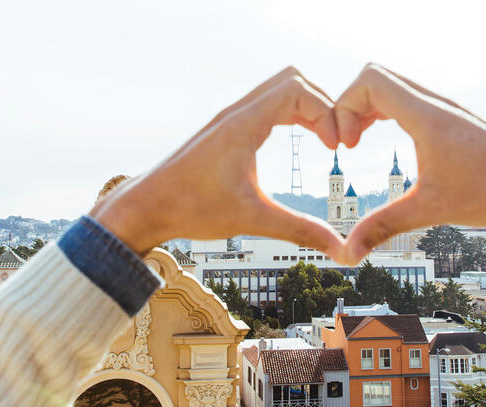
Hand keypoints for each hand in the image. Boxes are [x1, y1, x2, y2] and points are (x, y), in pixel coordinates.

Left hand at [90, 67, 345, 257]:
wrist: (146, 207)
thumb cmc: (191, 208)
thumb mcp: (252, 220)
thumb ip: (299, 230)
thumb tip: (339, 249)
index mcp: (243, 125)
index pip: (298, 90)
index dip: (326, 112)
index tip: (335, 147)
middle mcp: (236, 112)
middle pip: (293, 80)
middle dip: (322, 104)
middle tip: (334, 138)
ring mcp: (231, 117)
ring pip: (279, 88)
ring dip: (307, 106)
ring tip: (324, 138)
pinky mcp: (227, 128)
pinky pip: (268, 103)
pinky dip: (291, 112)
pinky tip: (299, 137)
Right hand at [335, 64, 485, 263]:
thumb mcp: (431, 209)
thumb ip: (384, 227)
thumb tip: (349, 253)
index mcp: (427, 116)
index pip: (370, 80)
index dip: (346, 107)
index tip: (349, 145)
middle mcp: (435, 103)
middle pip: (376, 76)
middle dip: (351, 105)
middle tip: (349, 142)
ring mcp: (445, 106)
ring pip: (393, 84)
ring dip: (369, 107)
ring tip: (360, 140)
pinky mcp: (451, 116)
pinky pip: (409, 95)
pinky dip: (387, 109)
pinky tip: (387, 137)